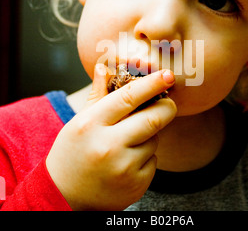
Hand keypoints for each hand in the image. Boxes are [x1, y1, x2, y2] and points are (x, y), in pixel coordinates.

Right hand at [46, 64, 176, 210]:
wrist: (64, 196)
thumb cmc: (72, 153)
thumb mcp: (79, 121)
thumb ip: (96, 94)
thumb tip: (104, 67)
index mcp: (90, 125)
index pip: (128, 97)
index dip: (152, 84)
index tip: (168, 75)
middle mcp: (108, 146)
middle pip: (153, 119)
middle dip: (167, 107)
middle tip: (168, 103)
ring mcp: (123, 168)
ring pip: (154, 140)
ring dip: (149, 136)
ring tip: (129, 142)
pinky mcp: (136, 185)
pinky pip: (153, 161)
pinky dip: (146, 156)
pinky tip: (127, 162)